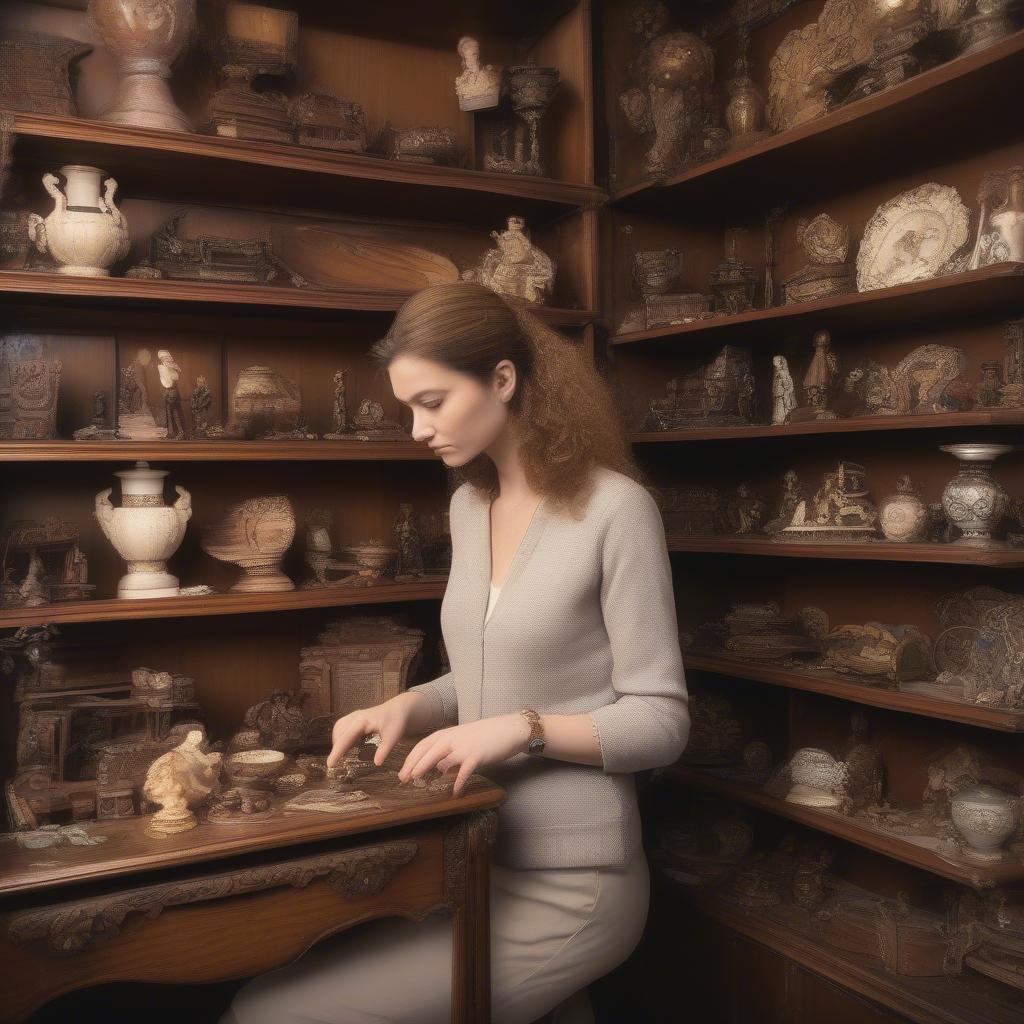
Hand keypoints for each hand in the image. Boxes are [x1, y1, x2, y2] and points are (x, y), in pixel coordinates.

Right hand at [326, 693, 419, 769]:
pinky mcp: (357, 718)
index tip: (329, 765)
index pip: (346, 738)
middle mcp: (356, 717)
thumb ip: (385, 749)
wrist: (400, 709)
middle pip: (338, 732)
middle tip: (336, 764)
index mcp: (363, 721)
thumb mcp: (394, 736)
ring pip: (339, 728)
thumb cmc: (397, 722)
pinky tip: (347, 747)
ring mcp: (355, 716)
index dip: (337, 752)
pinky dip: (341, 737)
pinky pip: (343, 726)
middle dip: (335, 747)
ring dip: (337, 741)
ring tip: (340, 756)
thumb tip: (376, 763)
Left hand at [397, 713, 531, 796]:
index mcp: (448, 734)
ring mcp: (464, 746)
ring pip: (440, 757)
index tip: (402, 772)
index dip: (411, 759)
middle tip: (403, 780)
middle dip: (413, 765)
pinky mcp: (477, 755)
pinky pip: (464, 770)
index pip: (423, 745)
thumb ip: (449, 752)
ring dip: (426, 768)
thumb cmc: (485, 736)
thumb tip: (438, 769)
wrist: (509, 729)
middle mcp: (453, 738)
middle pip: (427, 751)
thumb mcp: (463, 740)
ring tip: (416, 781)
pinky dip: (458, 782)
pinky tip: (454, 793)